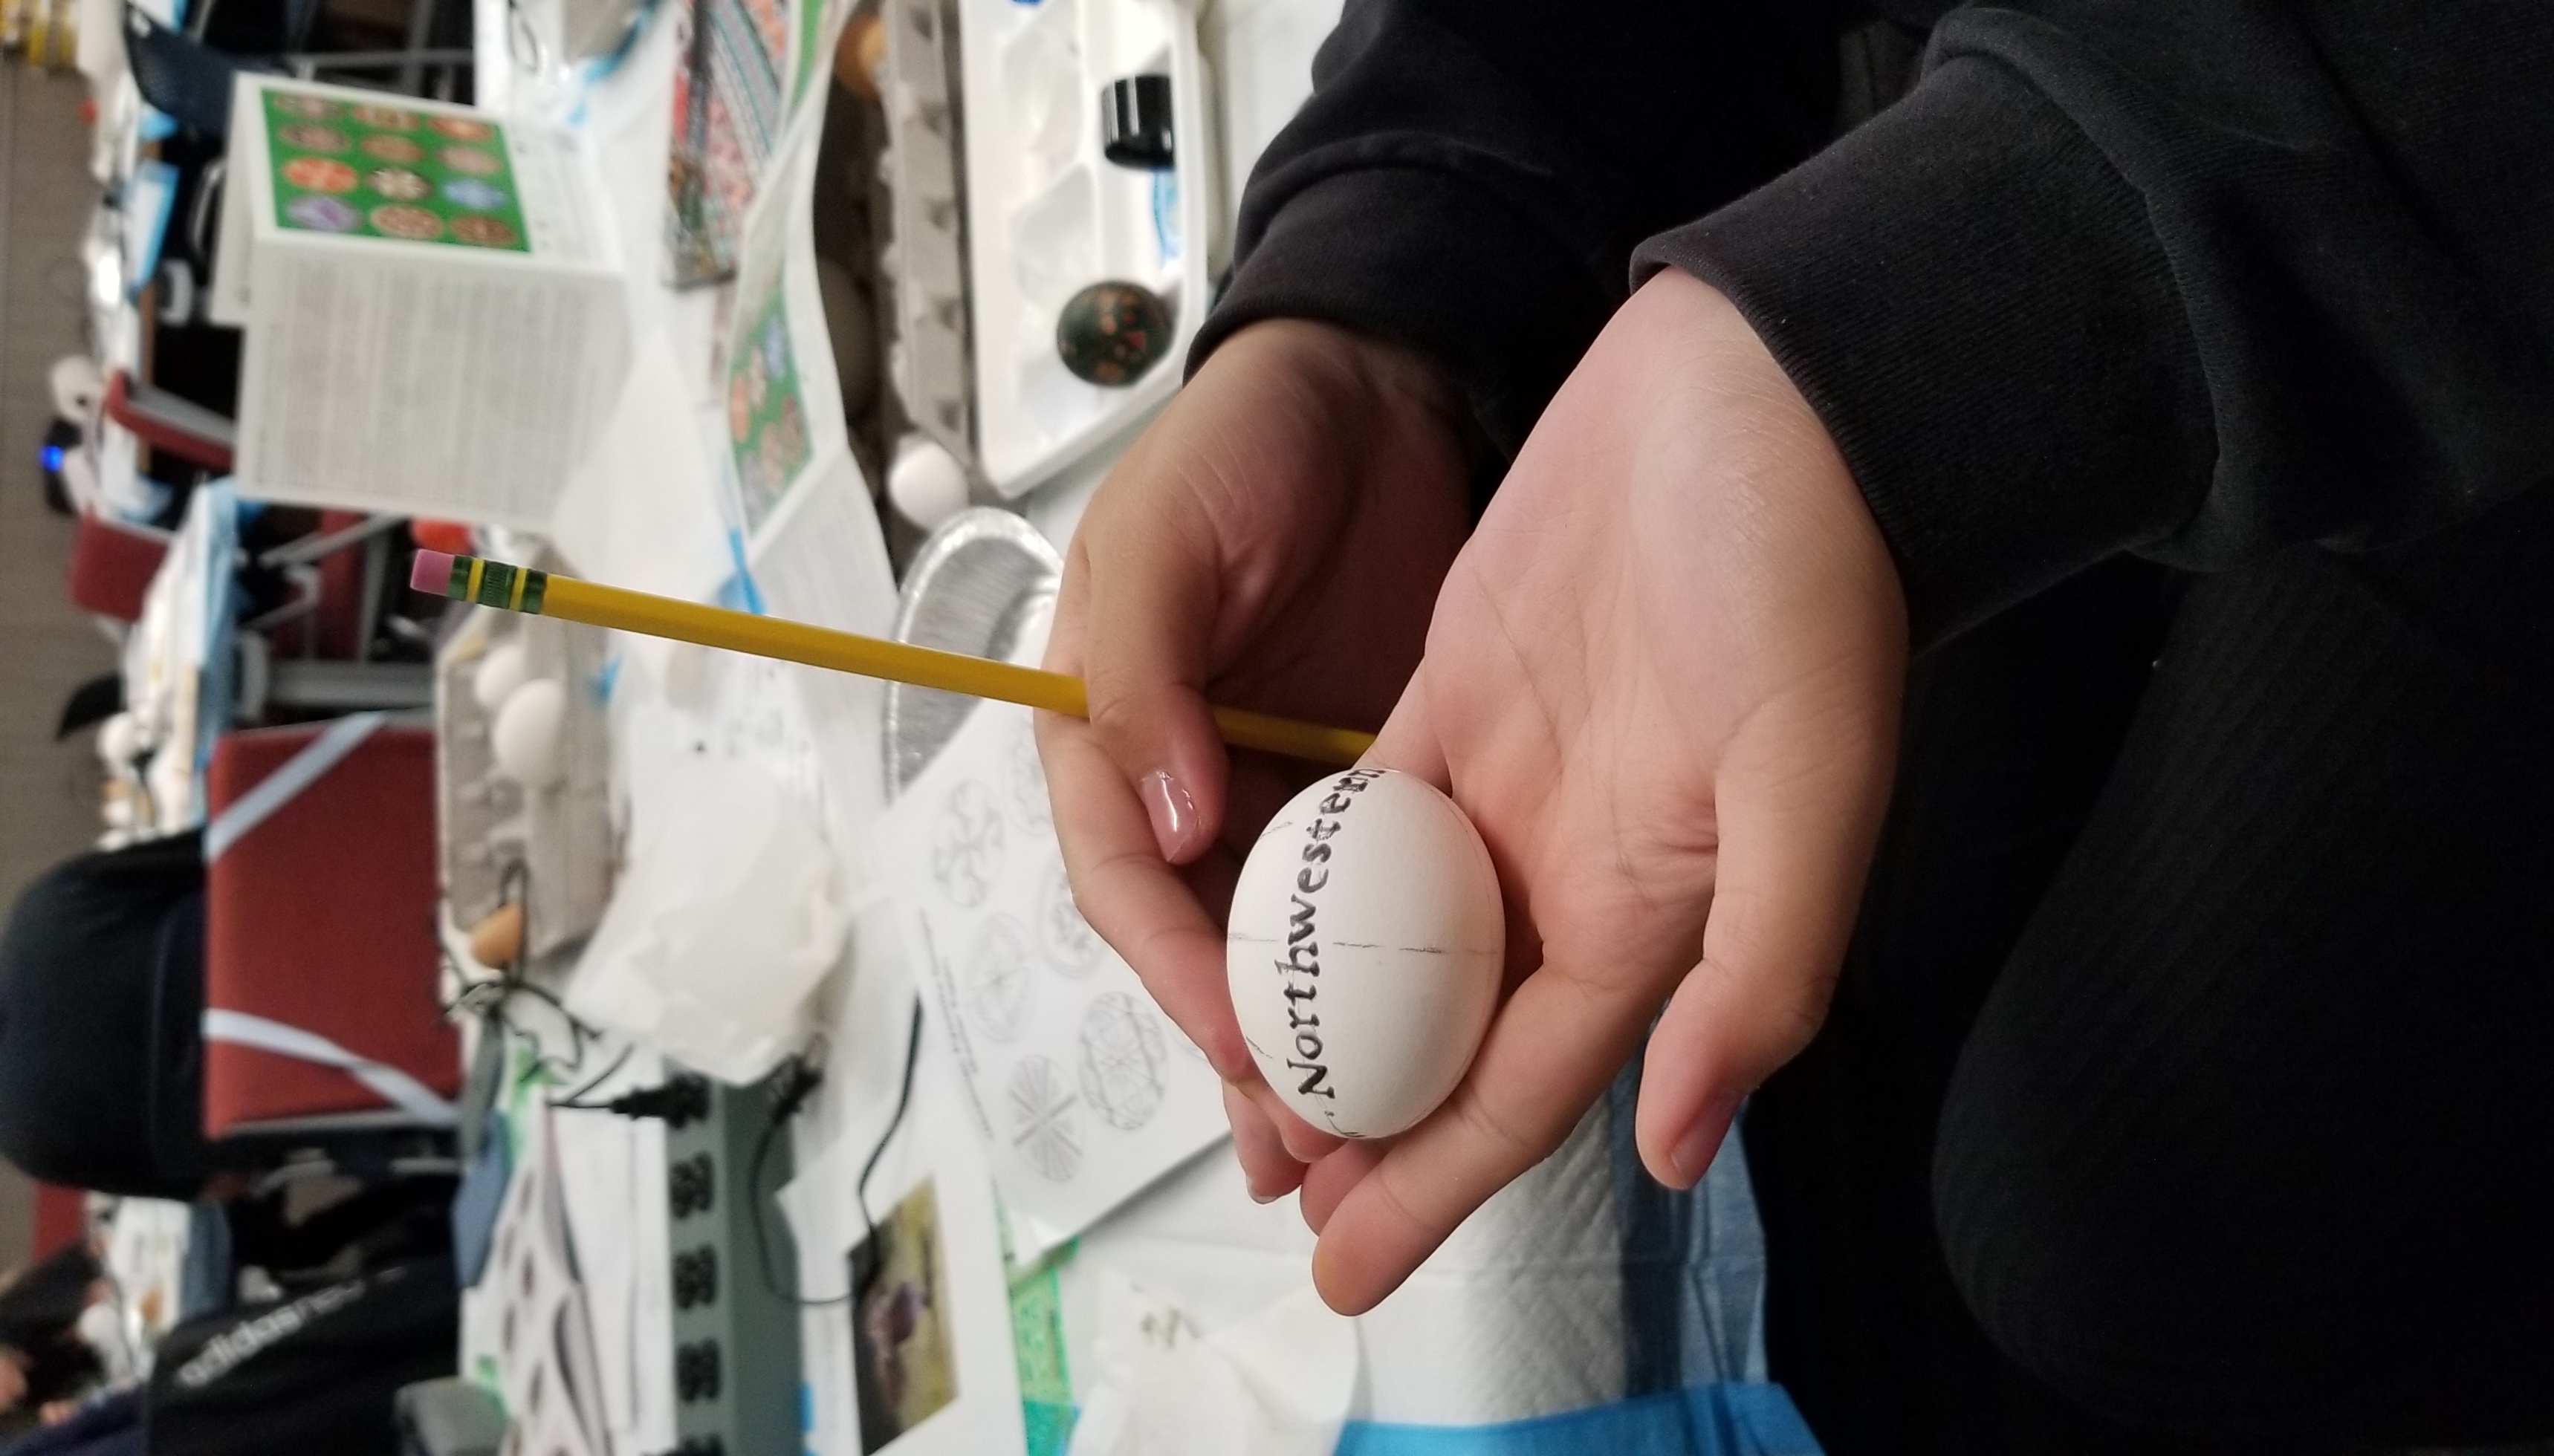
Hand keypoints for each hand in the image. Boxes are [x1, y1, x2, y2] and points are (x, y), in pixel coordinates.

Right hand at [1037, 319, 1476, 1193]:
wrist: (1385, 376)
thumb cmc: (1250, 435)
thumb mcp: (1165, 532)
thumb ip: (1144, 669)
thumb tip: (1160, 817)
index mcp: (1104, 727)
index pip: (1119, 876)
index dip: (1173, 966)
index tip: (1239, 1034)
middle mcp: (1185, 776)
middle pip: (1198, 939)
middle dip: (1241, 1044)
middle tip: (1298, 1141)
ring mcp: (1281, 785)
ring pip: (1286, 940)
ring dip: (1315, 1034)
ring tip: (1360, 1136)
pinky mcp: (1375, 781)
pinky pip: (1376, 894)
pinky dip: (1393, 967)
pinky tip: (1432, 1040)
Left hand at [1292, 268, 1906, 1311]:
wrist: (1777, 390)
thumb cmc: (1813, 569)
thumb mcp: (1812, 783)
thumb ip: (1761, 972)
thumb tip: (1679, 1144)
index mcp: (1656, 906)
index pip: (1525, 1085)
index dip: (1438, 1186)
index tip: (1352, 1268)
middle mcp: (1579, 863)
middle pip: (1449, 1036)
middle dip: (1374, 1133)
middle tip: (1282, 1208)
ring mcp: (1519, 780)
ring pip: (1399, 940)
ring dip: (1332, 1019)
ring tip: (1253, 1094)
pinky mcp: (1466, 692)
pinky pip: (1368, 813)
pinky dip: (1313, 876)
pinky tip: (1250, 922)